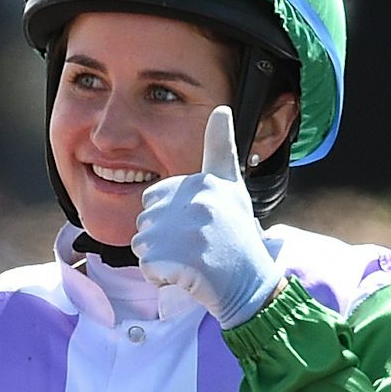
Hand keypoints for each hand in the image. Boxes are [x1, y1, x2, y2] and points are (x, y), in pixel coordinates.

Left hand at [131, 105, 282, 327]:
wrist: (248, 282)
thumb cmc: (237, 235)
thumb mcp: (232, 186)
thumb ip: (221, 150)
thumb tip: (220, 109)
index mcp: (205, 182)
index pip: (154, 194)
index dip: (169, 215)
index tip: (199, 224)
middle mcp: (196, 201)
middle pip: (146, 219)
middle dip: (164, 237)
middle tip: (197, 246)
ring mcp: (182, 229)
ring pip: (142, 242)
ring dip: (161, 257)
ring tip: (192, 260)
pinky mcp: (170, 257)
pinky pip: (146, 266)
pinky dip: (161, 277)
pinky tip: (187, 275)